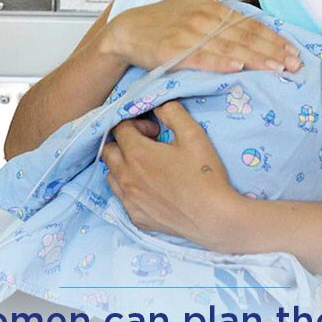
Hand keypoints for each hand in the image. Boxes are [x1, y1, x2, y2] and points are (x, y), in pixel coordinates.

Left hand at [100, 101, 240, 247]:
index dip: (137, 123)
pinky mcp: (136, 217)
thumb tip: (158, 104)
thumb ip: (172, 113)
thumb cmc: (205, 174)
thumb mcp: (193, 134)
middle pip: (108, 150)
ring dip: (123, 165)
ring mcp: (129, 199)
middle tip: (148, 146)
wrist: (213, 217)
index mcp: (136, 154)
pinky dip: (130, 187)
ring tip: (147, 166)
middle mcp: (126, 177)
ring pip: (111, 174)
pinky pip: (122, 197)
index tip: (155, 131)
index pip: (120, 128)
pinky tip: (152, 188)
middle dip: (124, 142)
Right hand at [103, 0, 302, 73]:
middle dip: (273, 51)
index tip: (294, 49)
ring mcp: (188, 36)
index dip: (274, 37)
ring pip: (228, 48)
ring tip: (277, 69)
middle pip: (244, 37)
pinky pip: (200, 58)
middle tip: (296, 64)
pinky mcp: (173, 52)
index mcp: (212, 8)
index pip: (250, 24)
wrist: (127, 31)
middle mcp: (203, 20)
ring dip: (254, 59)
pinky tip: (236, 68)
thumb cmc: (163, 16)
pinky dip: (218, 63)